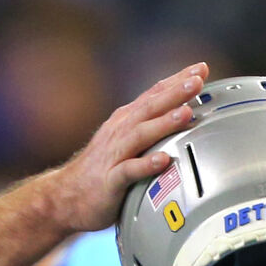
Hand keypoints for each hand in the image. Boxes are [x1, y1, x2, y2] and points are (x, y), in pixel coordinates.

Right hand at [41, 65, 208, 233]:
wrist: (64, 197)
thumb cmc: (101, 170)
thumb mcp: (125, 141)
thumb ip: (148, 127)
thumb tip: (183, 115)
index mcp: (126, 121)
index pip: (154, 94)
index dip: (177, 80)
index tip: (200, 68)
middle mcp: (120, 132)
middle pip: (150, 107)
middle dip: (175, 92)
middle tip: (198, 80)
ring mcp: (114, 155)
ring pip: (141, 134)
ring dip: (164, 122)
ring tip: (186, 113)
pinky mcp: (110, 180)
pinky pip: (129, 171)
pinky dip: (146, 164)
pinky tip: (163, 160)